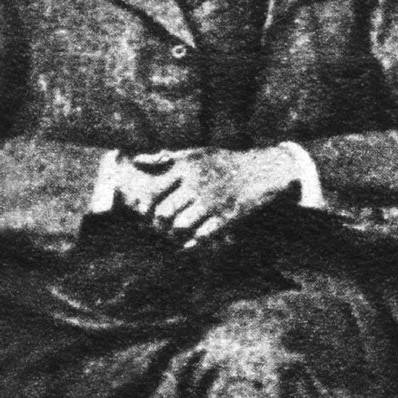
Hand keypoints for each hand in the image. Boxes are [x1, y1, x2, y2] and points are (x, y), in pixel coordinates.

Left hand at [128, 146, 299, 248]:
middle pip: (164, 212)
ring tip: (173, 234)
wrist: (261, 171)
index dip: (146, 205)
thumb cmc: (223, 162)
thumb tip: (136, 160)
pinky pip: (200, 237)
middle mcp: (196, 184)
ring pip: (180, 227)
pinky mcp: (226, 217)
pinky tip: (189, 242)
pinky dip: (191, 243)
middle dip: (158, 224)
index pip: (154, 190)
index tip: (147, 211)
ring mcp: (212, 202)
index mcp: (187, 167)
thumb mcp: (196, 154)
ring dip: (174, 234)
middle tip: (158, 228)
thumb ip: (166, 158)